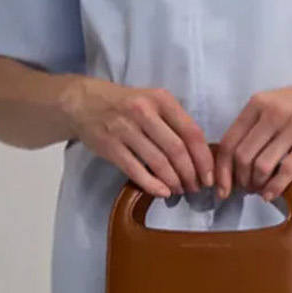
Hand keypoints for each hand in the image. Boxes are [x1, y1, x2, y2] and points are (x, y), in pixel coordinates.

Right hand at [63, 76, 213, 196]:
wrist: (82, 101)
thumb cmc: (124, 103)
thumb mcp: (151, 100)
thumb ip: (173, 121)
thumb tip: (198, 153)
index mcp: (161, 100)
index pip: (191, 132)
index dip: (203, 158)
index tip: (209, 176)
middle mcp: (144, 112)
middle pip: (177, 150)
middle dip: (191, 174)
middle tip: (195, 187)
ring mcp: (125, 129)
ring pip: (158, 163)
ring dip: (174, 182)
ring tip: (180, 190)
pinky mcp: (110, 146)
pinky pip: (136, 171)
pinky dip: (153, 185)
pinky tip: (163, 192)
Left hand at [213, 66, 291, 200]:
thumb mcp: (275, 102)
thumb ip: (255, 124)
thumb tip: (234, 158)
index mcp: (258, 104)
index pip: (229, 141)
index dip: (222, 169)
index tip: (221, 186)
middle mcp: (272, 113)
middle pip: (243, 157)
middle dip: (239, 180)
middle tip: (244, 189)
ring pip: (262, 166)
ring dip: (257, 185)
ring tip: (259, 190)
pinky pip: (287, 170)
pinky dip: (274, 187)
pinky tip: (271, 194)